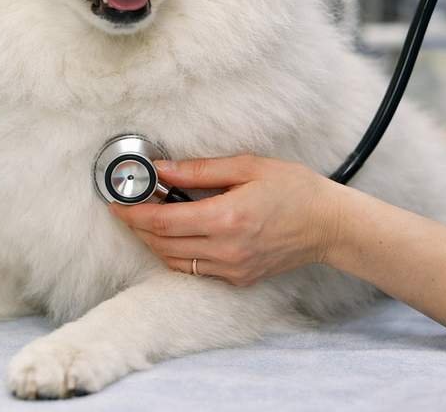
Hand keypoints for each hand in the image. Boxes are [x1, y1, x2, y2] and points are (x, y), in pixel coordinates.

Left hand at [108, 154, 340, 285]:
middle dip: (138, 226)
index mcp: (226, 219)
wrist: (328, 225)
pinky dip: (177, 253)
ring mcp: (232, 269)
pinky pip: (195, 269)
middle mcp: (226, 250)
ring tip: (149, 218)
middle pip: (162, 244)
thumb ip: (199, 169)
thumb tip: (161, 168)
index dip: (133, 213)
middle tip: (128, 206)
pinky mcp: (238, 278)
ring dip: (155, 241)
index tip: (117, 202)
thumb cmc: (294, 189)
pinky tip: (177, 234)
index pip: (163, 222)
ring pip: (174, 261)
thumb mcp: (247, 166)